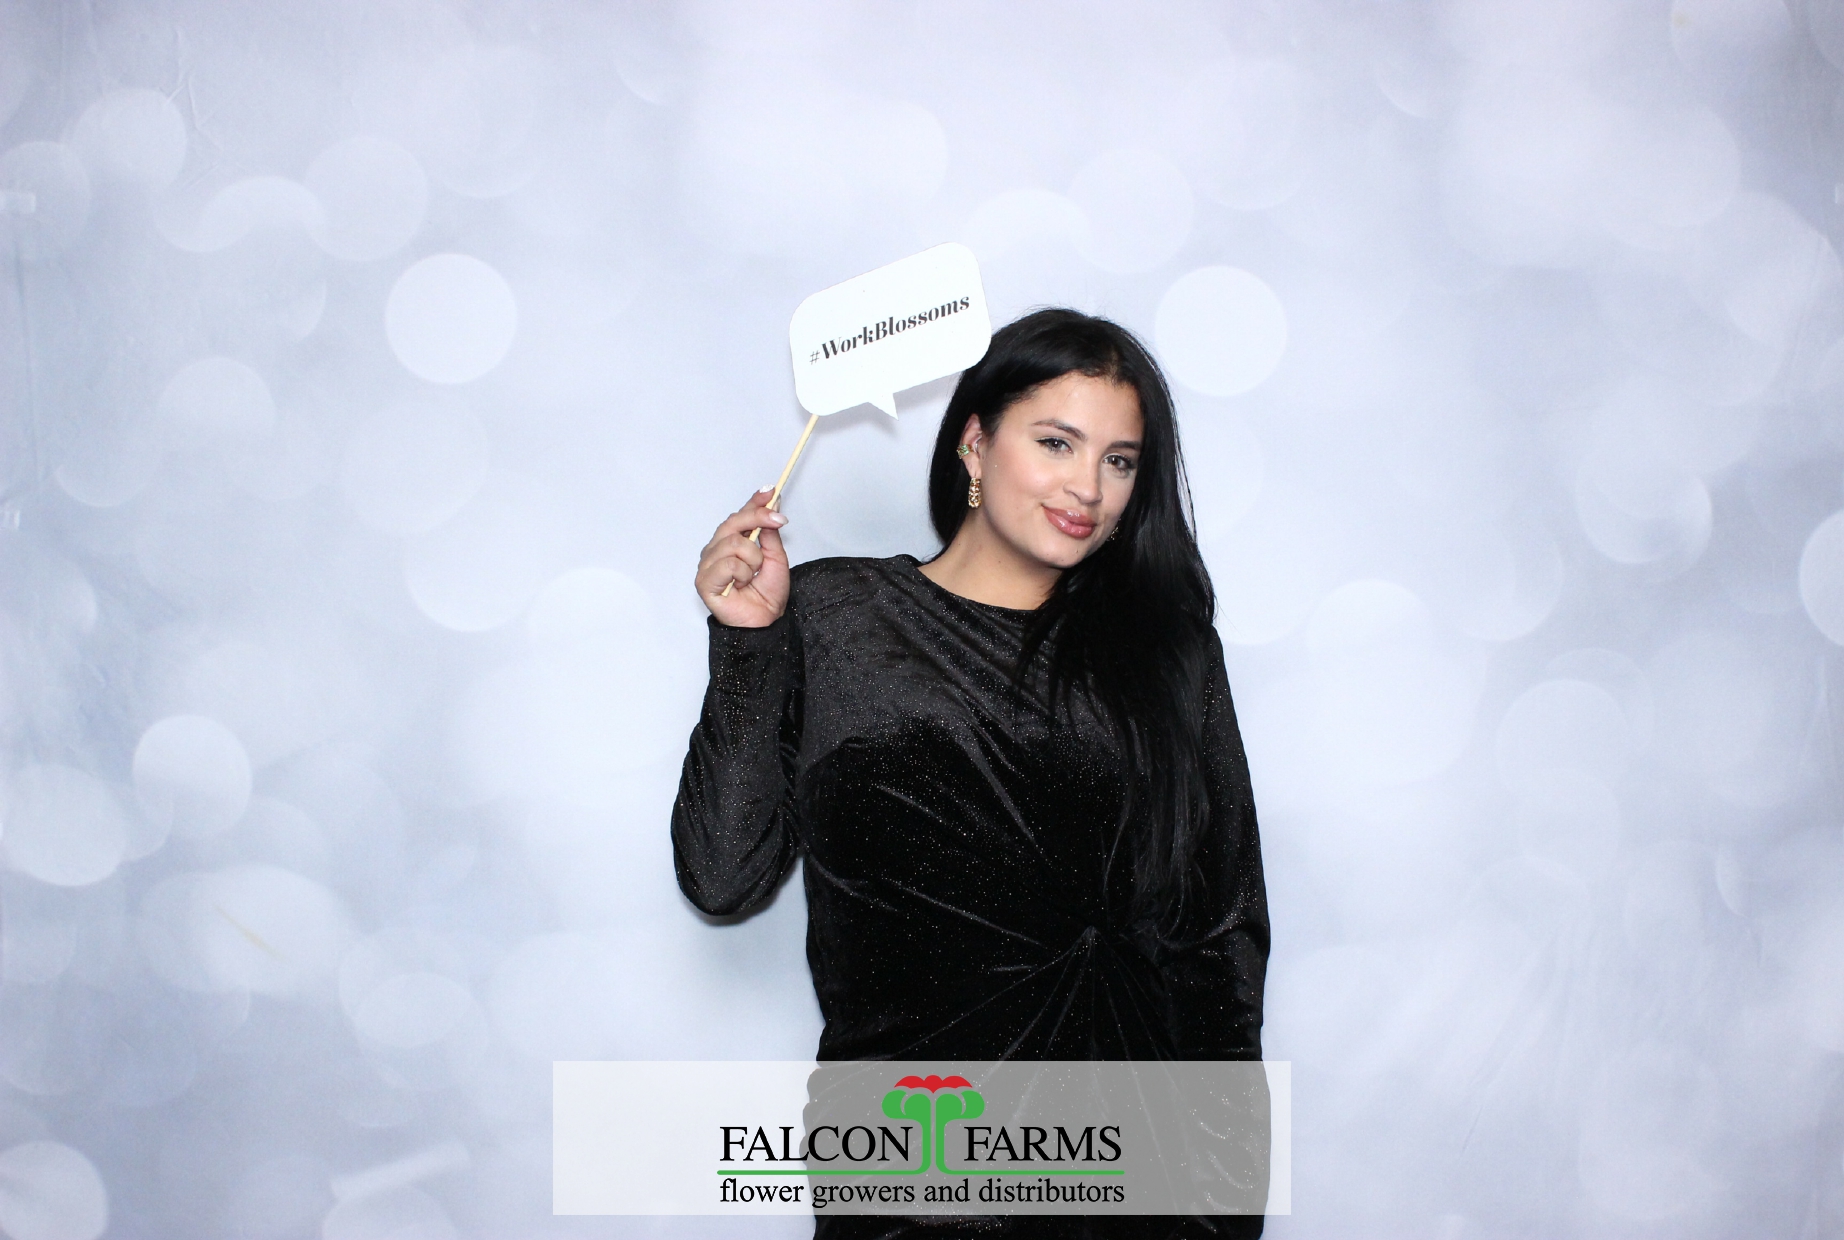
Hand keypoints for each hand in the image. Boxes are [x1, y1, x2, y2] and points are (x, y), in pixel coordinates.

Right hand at [696, 487, 789, 626]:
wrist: (765, 622)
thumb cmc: (766, 594)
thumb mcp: (775, 558)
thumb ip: (769, 533)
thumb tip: (772, 505)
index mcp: (730, 543)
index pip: (739, 516)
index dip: (754, 502)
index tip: (770, 491)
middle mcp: (716, 550)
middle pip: (733, 522)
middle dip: (758, 518)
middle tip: (779, 522)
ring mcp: (708, 564)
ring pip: (733, 543)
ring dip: (753, 559)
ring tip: (753, 575)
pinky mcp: (704, 581)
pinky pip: (728, 563)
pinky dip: (742, 573)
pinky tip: (741, 584)